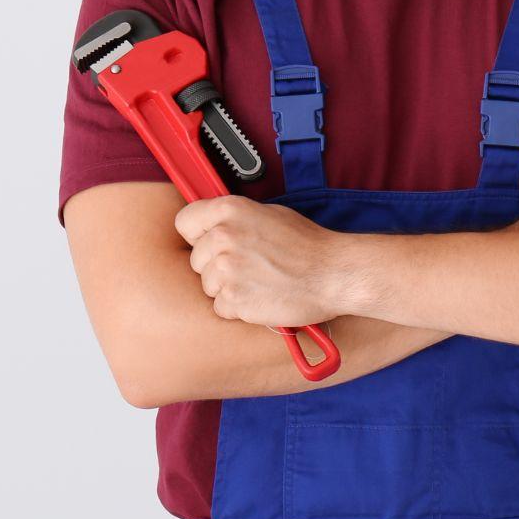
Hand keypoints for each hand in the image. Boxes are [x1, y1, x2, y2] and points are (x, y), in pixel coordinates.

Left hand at [174, 194, 347, 328]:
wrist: (334, 274)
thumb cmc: (308, 245)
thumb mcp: (270, 214)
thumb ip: (235, 219)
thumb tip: (212, 227)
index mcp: (230, 210)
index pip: (185, 222)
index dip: (198, 235)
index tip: (212, 243)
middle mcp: (223, 237)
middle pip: (196, 260)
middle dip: (217, 266)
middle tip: (249, 266)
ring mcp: (226, 270)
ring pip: (207, 286)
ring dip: (228, 288)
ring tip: (259, 282)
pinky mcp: (234, 299)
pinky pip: (220, 308)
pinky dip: (238, 308)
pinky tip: (261, 297)